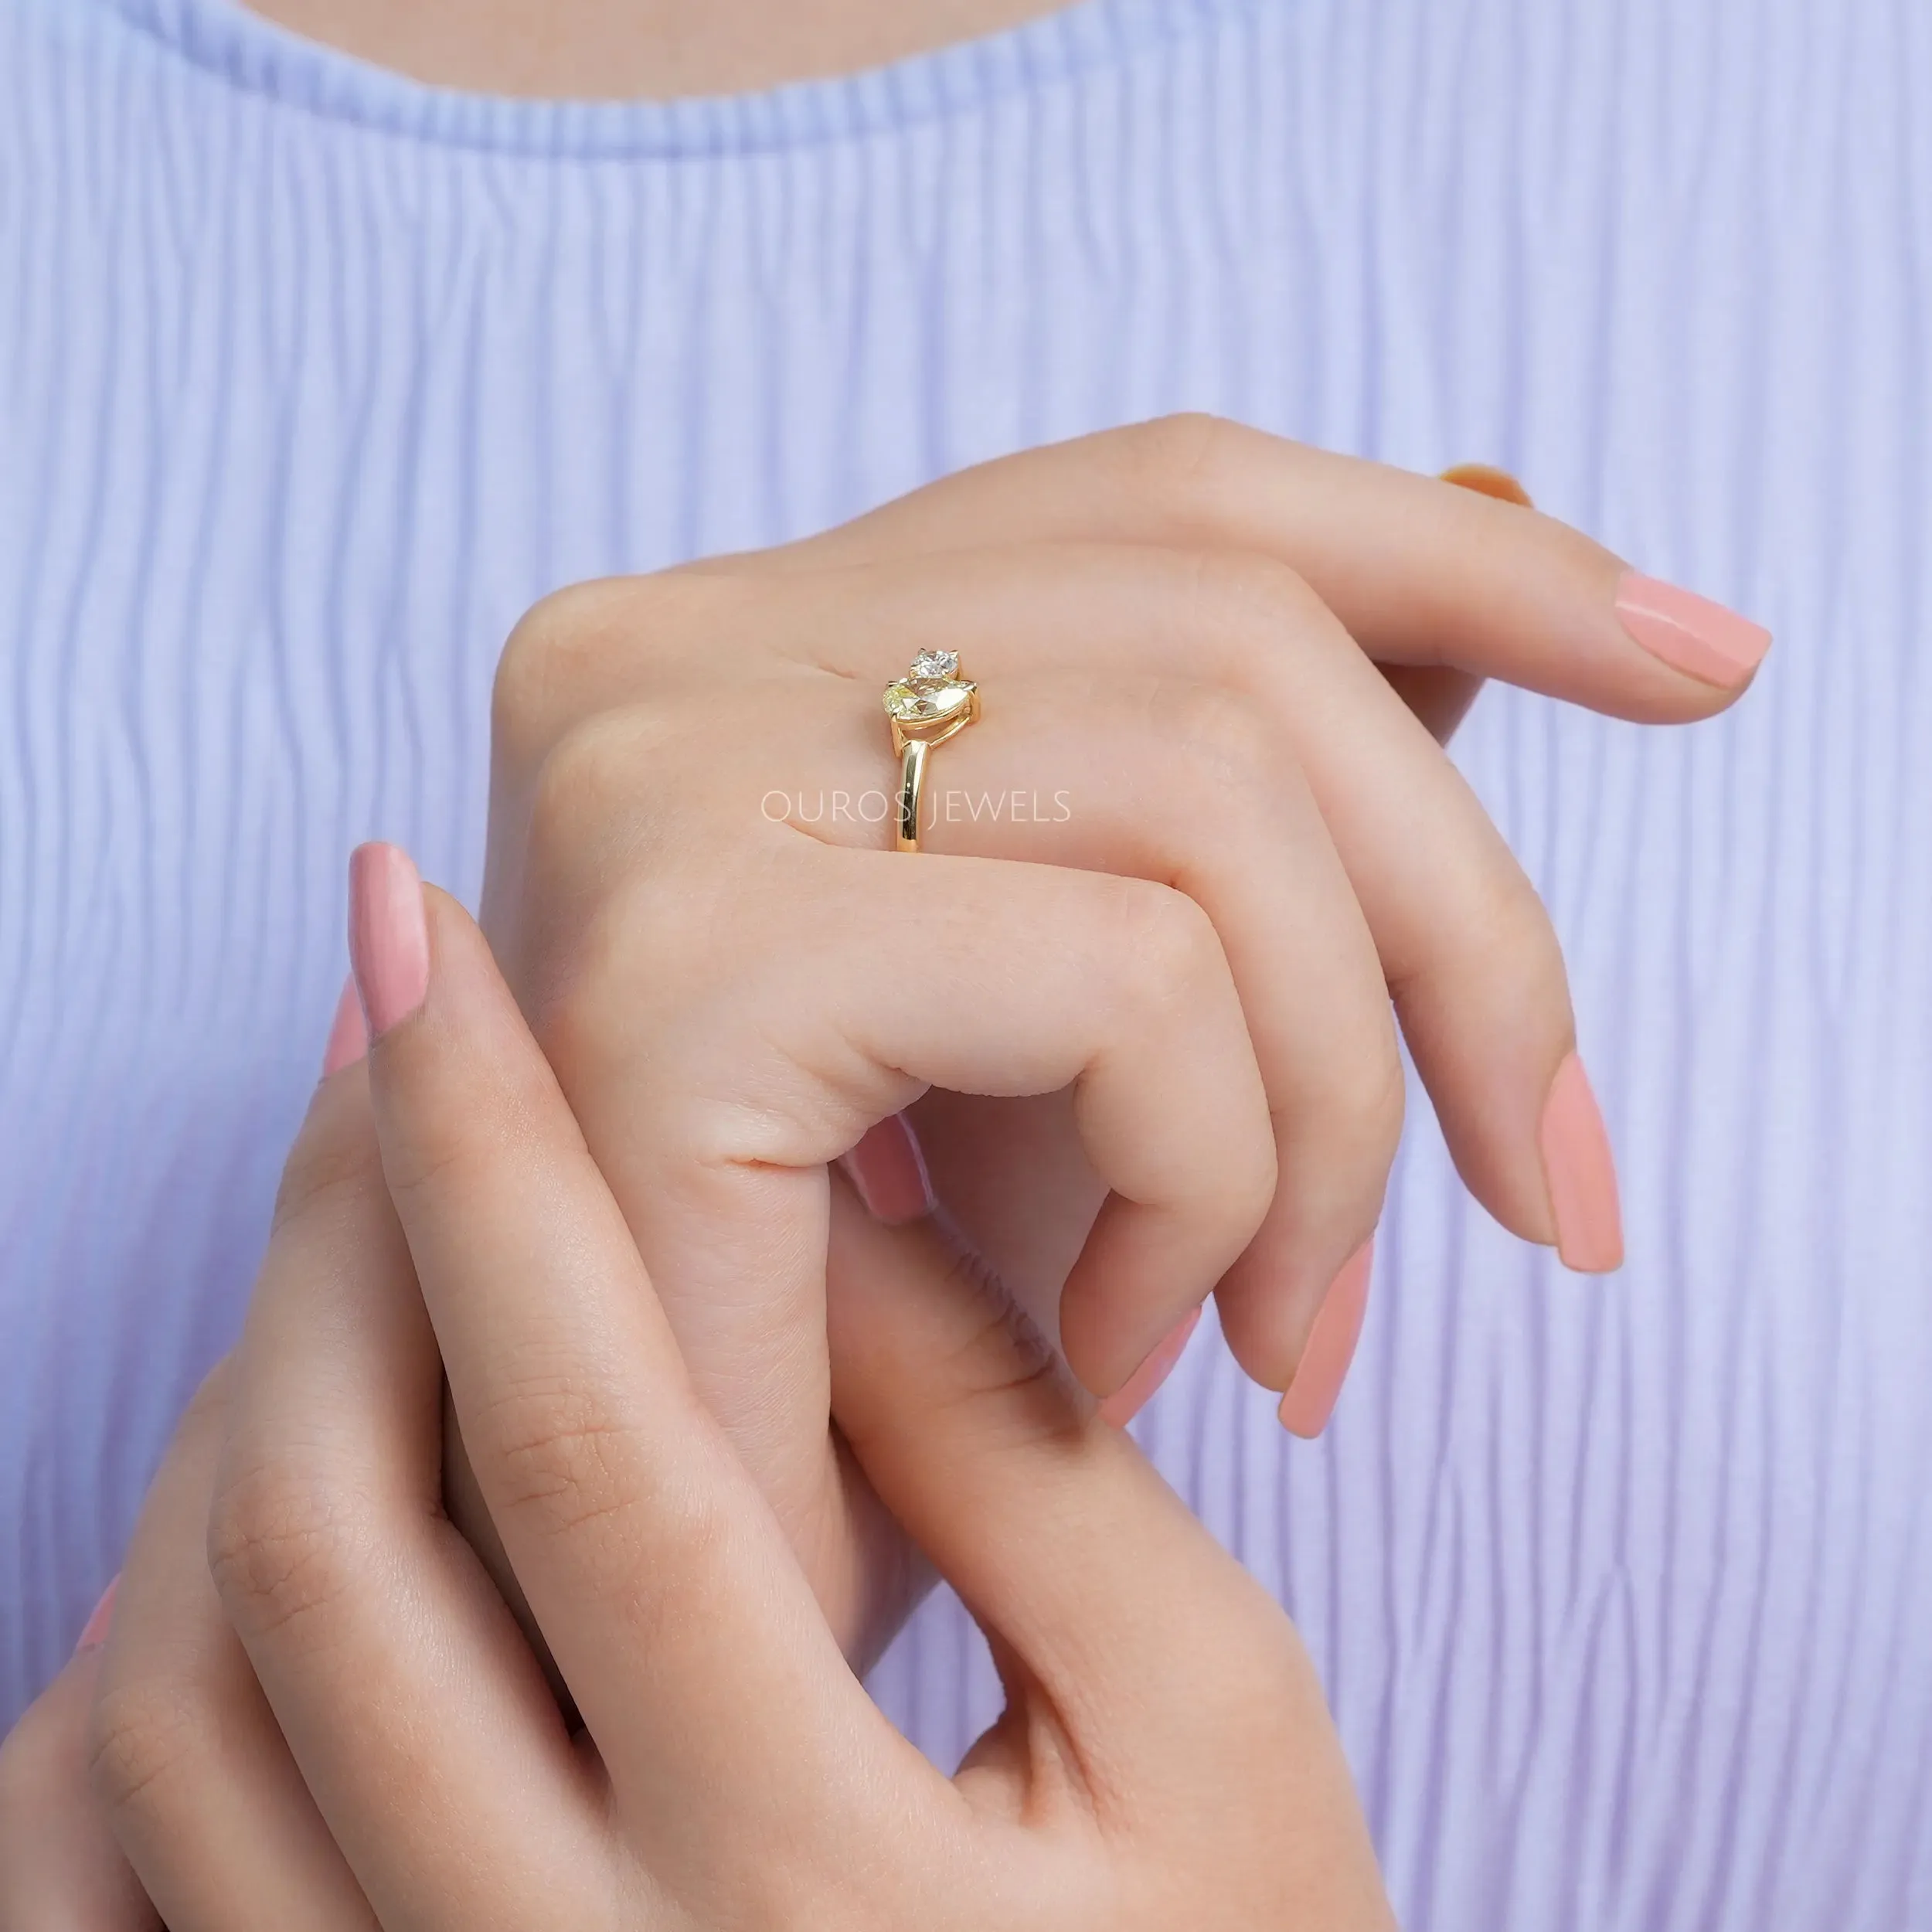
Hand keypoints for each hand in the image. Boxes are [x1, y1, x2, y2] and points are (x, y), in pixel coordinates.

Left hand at [1, 874, 1393, 1931]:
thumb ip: (1022, 1461)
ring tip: (358, 1248)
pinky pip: (142, 1869)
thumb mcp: (1206, 1722)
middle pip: (335, 1550)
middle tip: (387, 1058)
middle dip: (337, 1249)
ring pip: (195, 1701)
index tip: (425, 950)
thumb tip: (833, 1218)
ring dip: (244, 1423)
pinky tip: (265, 1492)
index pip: (592, 1443)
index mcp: (810, 1887)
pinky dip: (162, 1647)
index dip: (496, 1163)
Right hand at [476, 418, 1766, 1656]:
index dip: (1472, 561)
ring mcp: (646, 786)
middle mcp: (659, 653)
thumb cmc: (849, 1314)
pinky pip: (1125, 987)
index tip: (1702, 665)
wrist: (614, 1599)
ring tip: (1281, 1325)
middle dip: (1461, 932)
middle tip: (1538, 1196)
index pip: (1170, 499)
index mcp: (746, 631)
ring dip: (1330, 1109)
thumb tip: (1516, 542)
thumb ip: (1230, 791)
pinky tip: (1125, 1339)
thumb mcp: (1054, 1013)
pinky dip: (1206, 1179)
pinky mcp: (671, 972)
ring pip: (1210, 802)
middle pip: (1231, 632)